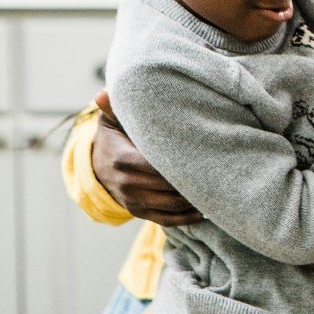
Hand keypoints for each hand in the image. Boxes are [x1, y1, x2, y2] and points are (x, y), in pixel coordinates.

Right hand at [91, 91, 202, 225]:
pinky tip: (204, 209)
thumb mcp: (111, 122)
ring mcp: (133, 201)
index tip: (205, 154)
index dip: (183, 163)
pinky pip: (167, 220)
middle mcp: (127, 184)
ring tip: (215, 188)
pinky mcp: (139, 213)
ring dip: (195, 199)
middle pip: (169, 186)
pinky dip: (187, 218)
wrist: (96, 167)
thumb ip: (114, 108)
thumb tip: (103, 93)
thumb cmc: (113, 138)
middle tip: (217, 170)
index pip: (159, 165)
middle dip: (194, 180)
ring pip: (172, 205)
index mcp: (123, 159)